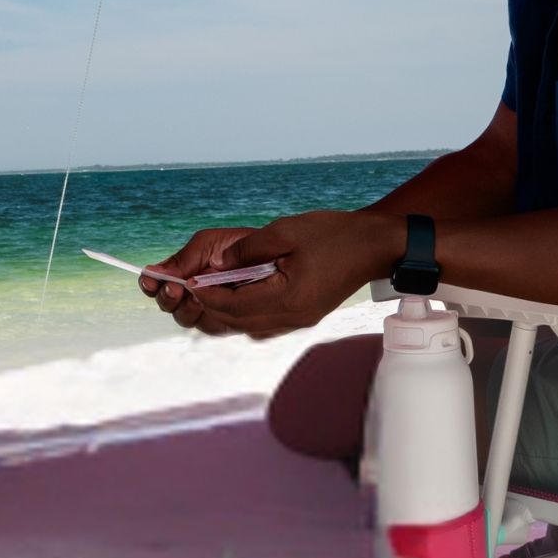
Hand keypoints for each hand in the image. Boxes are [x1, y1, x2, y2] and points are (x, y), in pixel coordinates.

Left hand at [142, 210, 397, 339]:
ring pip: (244, 326)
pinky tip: (231, 291)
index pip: (231, 306)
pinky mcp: (298, 315)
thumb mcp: (286, 232)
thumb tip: (217, 261)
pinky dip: (239, 310)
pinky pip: (259, 321)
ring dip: (220, 310)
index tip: (183, 281)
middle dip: (205, 305)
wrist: (373, 246)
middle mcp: (287, 318)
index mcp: (286, 299)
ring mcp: (294, 320)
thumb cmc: (333, 234)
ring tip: (201, 289)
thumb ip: (248, 248)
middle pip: (233, 322)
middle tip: (183, 287)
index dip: (204, 294)